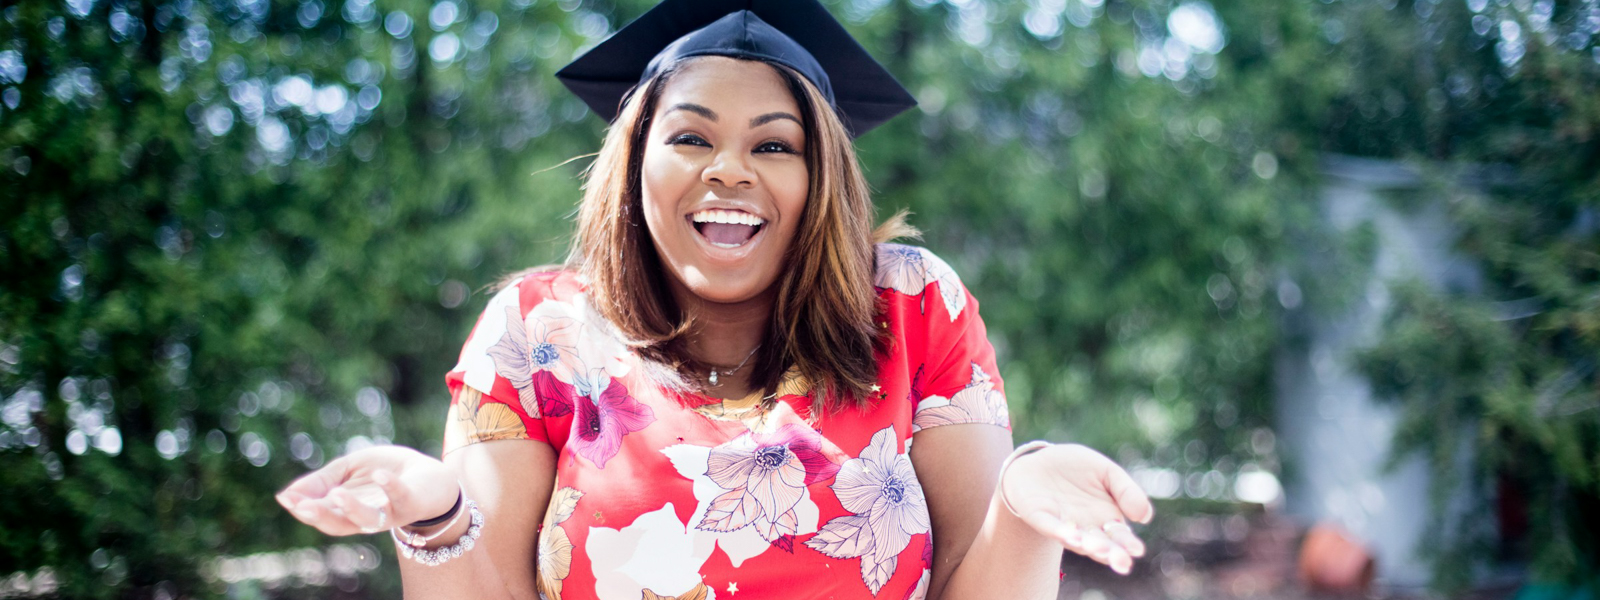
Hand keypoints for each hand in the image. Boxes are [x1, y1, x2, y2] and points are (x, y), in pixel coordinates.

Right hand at [276, 445, 457, 536]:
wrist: (429, 475)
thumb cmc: (385, 472)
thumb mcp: (349, 470)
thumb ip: (322, 481)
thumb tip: (287, 494)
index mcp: (347, 511)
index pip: (321, 514)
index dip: (303, 508)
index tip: (286, 498)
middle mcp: (366, 518)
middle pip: (339, 524)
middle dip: (320, 515)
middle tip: (302, 506)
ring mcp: (389, 513)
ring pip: (367, 519)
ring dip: (351, 508)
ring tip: (336, 494)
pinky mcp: (411, 503)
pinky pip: (400, 497)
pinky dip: (390, 486)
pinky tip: (380, 475)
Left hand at [1001, 443, 1153, 574]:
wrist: (1040, 461)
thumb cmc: (1077, 468)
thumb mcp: (1107, 472)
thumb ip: (1127, 491)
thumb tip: (1144, 518)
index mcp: (1106, 518)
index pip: (1120, 537)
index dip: (1128, 544)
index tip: (1136, 550)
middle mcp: (1086, 527)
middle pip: (1101, 545)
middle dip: (1111, 554)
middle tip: (1121, 561)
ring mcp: (1063, 524)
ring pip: (1077, 540)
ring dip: (1087, 545)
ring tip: (1098, 548)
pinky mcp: (1041, 517)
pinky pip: (1051, 527)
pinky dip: (1060, 532)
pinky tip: (1071, 536)